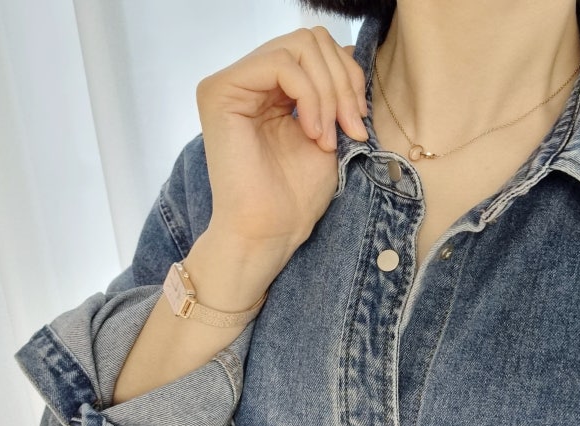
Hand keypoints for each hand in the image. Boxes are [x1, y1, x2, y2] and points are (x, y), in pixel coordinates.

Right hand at [196, 26, 367, 270]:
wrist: (271, 231)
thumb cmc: (297, 194)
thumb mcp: (330, 130)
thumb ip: (336, 90)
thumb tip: (352, 49)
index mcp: (270, 88)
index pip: (317, 48)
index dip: (349, 77)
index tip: (359, 123)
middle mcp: (248, 79)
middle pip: (311, 39)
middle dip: (343, 82)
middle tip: (351, 128)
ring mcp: (231, 83)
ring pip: (299, 47)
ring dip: (329, 92)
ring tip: (330, 136)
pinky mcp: (220, 91)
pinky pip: (282, 64)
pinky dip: (310, 97)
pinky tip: (313, 134)